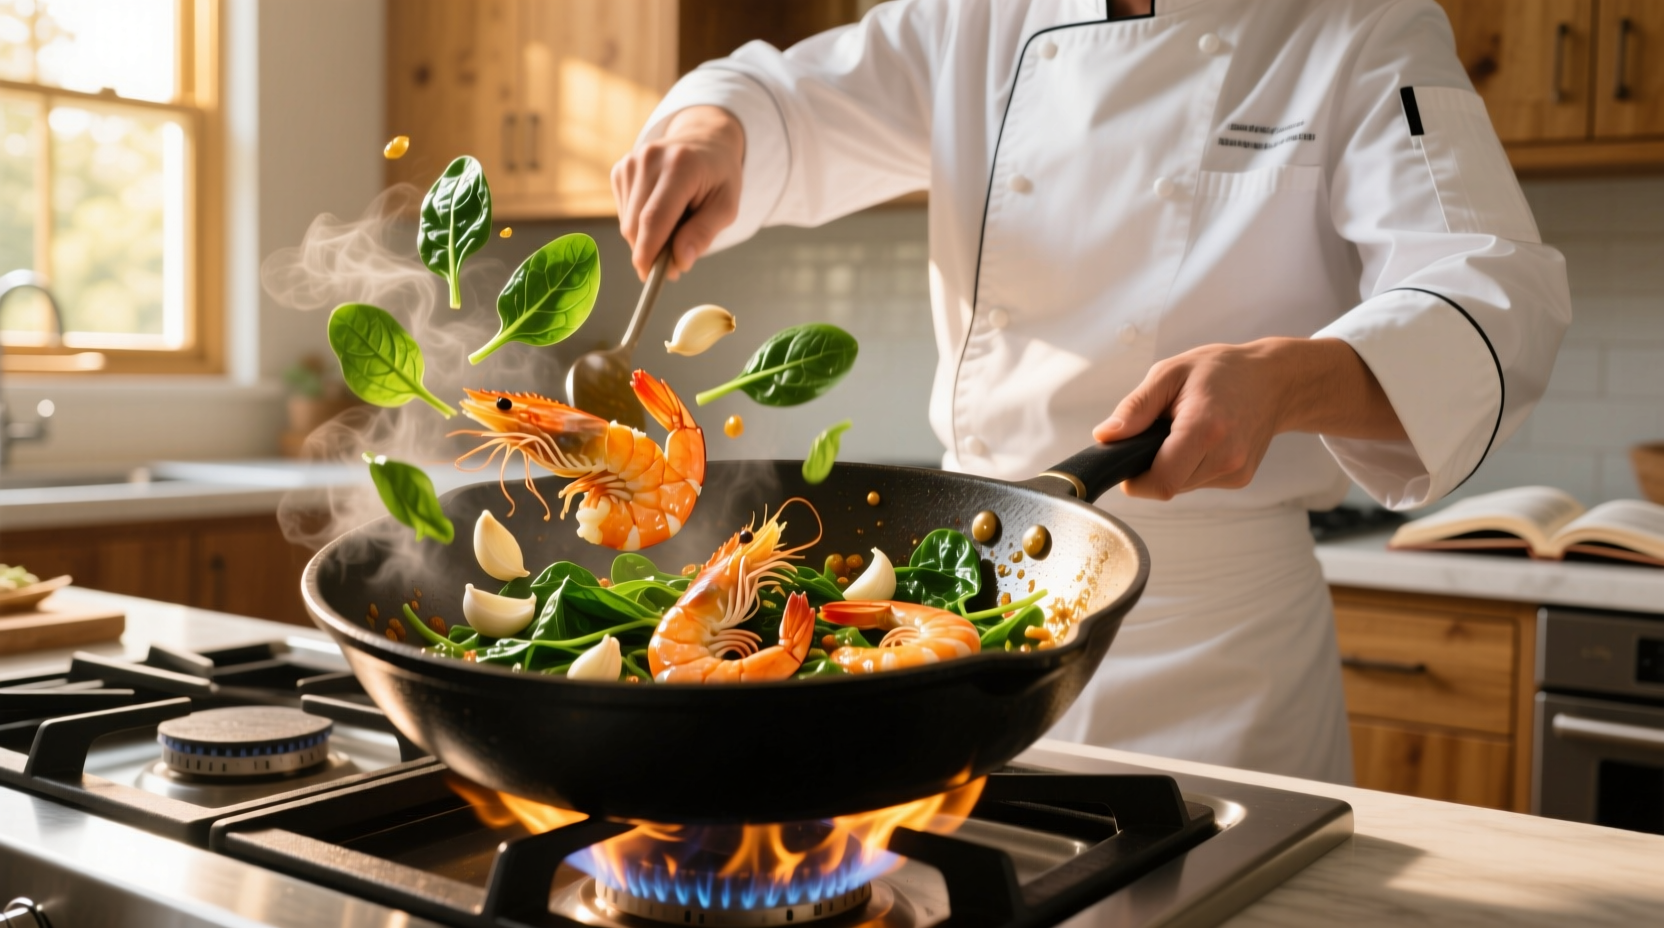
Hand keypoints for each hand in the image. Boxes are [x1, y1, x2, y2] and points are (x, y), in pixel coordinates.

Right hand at [612, 105, 745, 281]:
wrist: (704, 140)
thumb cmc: (719, 176)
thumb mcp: (727, 206)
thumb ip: (704, 233)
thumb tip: (680, 262)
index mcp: (680, 166)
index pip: (654, 219)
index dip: (649, 253)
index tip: (650, 277)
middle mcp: (649, 159)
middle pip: (636, 224)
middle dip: (651, 252)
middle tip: (674, 261)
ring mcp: (630, 162)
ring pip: (627, 222)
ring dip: (647, 238)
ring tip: (675, 227)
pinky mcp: (620, 169)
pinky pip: (623, 213)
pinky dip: (640, 224)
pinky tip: (660, 212)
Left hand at [1093, 337, 1406, 499]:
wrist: (1274, 380)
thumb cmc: (1223, 371)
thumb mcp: (1170, 373)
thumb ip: (1135, 408)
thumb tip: (1106, 437)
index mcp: (1204, 429)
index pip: (1159, 482)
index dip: (1134, 480)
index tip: (1128, 460)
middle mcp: (1226, 457)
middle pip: (1167, 486)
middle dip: (1151, 466)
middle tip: (1159, 432)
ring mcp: (1236, 472)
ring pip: (1182, 487)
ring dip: (1171, 466)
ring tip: (1184, 431)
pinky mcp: (1240, 479)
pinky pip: (1198, 482)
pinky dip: (1190, 466)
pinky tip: (1202, 440)